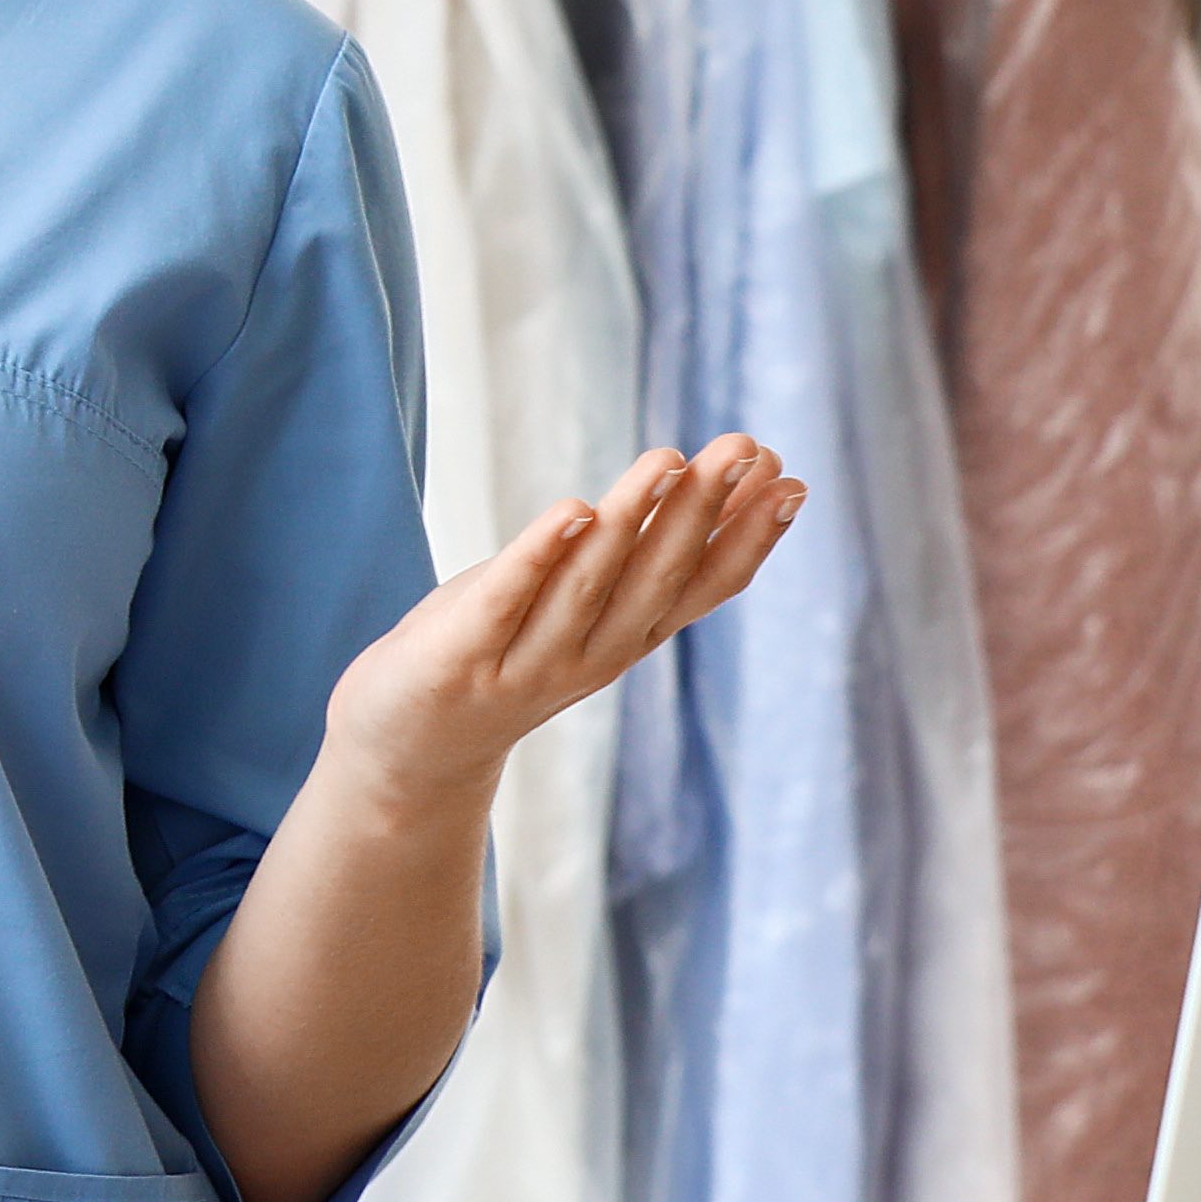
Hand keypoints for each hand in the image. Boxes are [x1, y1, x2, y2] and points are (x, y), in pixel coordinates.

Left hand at [323, 432, 803, 820]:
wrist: (407, 753)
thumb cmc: (501, 653)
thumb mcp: (583, 607)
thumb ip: (638, 558)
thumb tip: (708, 482)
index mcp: (626, 639)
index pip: (701, 588)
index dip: (749, 539)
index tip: (793, 483)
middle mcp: (590, 656)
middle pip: (655, 579)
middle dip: (703, 512)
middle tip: (747, 448)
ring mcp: (527, 660)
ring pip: (589, 585)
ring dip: (632, 520)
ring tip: (669, 458)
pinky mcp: (463, 656)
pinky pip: (507, 599)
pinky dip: (540, 556)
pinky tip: (572, 510)